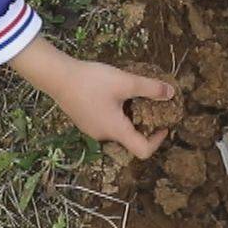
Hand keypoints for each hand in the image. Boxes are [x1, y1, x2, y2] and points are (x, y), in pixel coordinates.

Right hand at [11, 38, 173, 158]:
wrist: (56, 76)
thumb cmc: (92, 81)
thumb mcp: (125, 82)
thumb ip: (150, 88)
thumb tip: (171, 93)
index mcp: (116, 130)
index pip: (143, 150)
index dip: (158, 140)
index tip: (163, 124)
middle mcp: (103, 136)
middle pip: (130, 139)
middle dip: (144, 123)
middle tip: (150, 104)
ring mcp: (91, 130)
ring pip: (118, 129)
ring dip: (129, 116)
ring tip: (132, 95)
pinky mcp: (83, 120)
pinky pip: (106, 123)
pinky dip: (116, 113)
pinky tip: (113, 93)